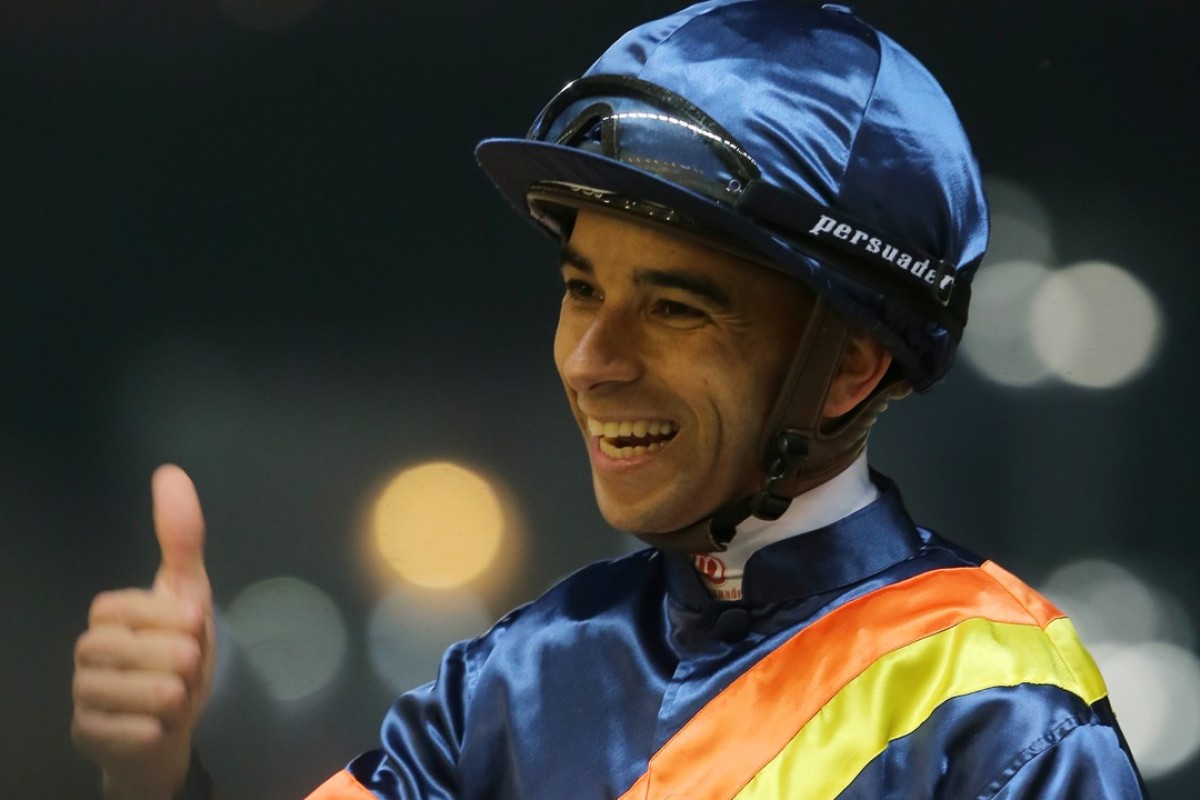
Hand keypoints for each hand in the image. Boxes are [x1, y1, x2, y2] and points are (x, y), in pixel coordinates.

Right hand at [72, 465, 215, 799]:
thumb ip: (181, 540)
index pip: (130, 607)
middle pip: (129, 650)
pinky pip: (118, 731)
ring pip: (124, 692)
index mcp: (110, 615)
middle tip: (187, 667)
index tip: (194, 626)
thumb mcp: (190, 596)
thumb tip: (170, 473)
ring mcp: (83, 694)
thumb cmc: (179, 656)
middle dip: (174, 659)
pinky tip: (159, 727)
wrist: (170, 726)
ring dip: (165, 697)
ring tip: (177, 697)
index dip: (168, 618)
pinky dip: (148, 730)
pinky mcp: (87, 734)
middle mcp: (88, 651)